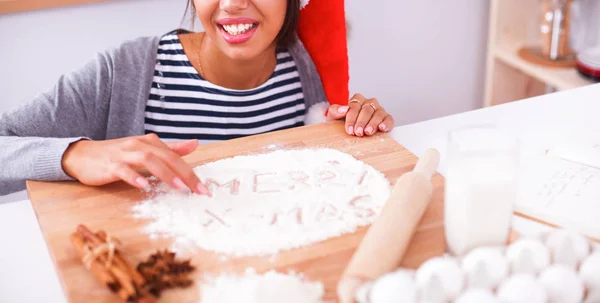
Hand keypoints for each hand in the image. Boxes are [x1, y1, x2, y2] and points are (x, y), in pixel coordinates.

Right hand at [61, 133, 209, 194]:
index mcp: (150, 143)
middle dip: (185, 174)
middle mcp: (139, 145)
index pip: (176, 157)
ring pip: (148, 161)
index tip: (205, 189)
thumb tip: (194, 144)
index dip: (192, 172)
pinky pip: (123, 170)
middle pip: (167, 157)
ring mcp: (124, 155)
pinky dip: (134, 177)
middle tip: (199, 190)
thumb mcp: (146, 150)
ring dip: (165, 174)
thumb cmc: (117, 154)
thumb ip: (170, 149)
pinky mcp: (110, 165)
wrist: (82, 155)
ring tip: (179, 188)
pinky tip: (143, 185)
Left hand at [327, 93, 394, 135]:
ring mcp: (379, 110)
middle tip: (358, 132)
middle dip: (362, 122)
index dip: (352, 118)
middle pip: (367, 110)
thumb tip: (344, 109)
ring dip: (373, 123)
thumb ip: (335, 111)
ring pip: (378, 113)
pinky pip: (389, 119)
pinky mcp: (386, 118)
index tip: (349, 130)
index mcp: (357, 100)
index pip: (355, 106)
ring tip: (368, 132)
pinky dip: (386, 123)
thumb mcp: (333, 117)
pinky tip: (382, 128)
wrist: (349, 132)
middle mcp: (369, 103)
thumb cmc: (342, 123)